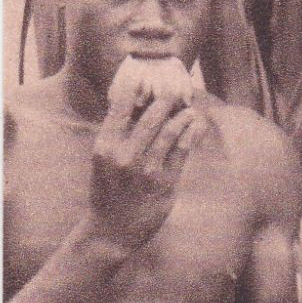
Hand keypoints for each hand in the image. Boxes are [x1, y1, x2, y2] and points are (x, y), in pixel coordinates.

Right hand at [87, 94, 204, 251]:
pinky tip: (197, 123)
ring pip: (170, 132)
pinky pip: (183, 151)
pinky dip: (192, 133)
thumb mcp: (105, 160)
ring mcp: (145, 169)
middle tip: (177, 85)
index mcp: (104, 146)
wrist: (111, 230)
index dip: (135, 86)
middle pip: (151, 117)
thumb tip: (140, 105)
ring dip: (183, 115)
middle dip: (167, 98)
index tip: (145, 71)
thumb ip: (119, 134)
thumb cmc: (109, 190)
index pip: (120, 107)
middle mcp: (124, 156)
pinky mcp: (165, 182)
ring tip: (190, 106)